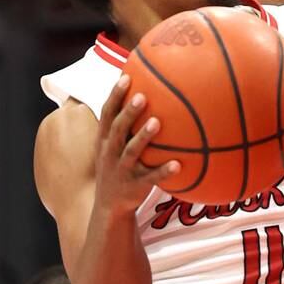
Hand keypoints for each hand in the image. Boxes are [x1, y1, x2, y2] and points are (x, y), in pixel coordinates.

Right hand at [94, 74, 179, 213]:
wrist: (109, 206)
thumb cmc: (117, 166)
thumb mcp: (112, 146)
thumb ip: (124, 125)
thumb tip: (144, 95)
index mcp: (105, 140)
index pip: (107, 114)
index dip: (115, 96)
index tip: (126, 77)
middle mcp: (111, 153)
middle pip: (118, 129)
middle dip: (128, 112)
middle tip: (142, 96)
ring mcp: (122, 170)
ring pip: (131, 152)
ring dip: (143, 137)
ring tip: (157, 122)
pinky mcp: (135, 186)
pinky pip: (151, 178)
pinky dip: (163, 172)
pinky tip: (178, 165)